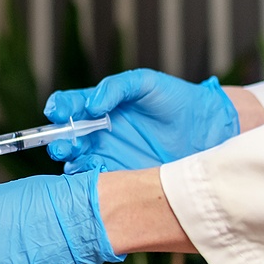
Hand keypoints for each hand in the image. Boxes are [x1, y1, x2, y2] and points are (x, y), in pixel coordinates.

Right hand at [44, 68, 238, 172]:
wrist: (206, 128)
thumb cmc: (176, 99)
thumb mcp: (145, 83)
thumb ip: (116, 88)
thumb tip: (91, 104)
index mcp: (100, 106)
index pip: (69, 105)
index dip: (59, 107)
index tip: (57, 112)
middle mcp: (98, 131)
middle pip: (65, 136)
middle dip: (57, 139)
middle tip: (63, 141)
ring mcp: (108, 154)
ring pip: (75, 160)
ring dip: (69, 159)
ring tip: (74, 155)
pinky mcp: (121, 176)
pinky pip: (96, 180)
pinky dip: (87, 178)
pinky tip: (90, 172)